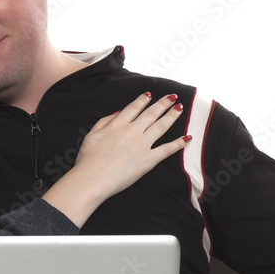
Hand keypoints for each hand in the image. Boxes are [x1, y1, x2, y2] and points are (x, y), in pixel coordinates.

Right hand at [43, 92, 190, 226]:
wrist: (92, 179)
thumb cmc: (87, 160)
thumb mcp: (91, 135)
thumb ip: (104, 122)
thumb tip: (117, 112)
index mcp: (117, 125)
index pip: (133, 108)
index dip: (142, 100)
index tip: (149, 94)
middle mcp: (132, 131)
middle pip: (151, 113)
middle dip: (163, 103)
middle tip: (172, 96)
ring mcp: (142, 145)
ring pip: (161, 126)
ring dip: (172, 115)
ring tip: (179, 108)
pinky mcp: (148, 160)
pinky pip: (167, 149)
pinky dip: (179, 143)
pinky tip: (187, 138)